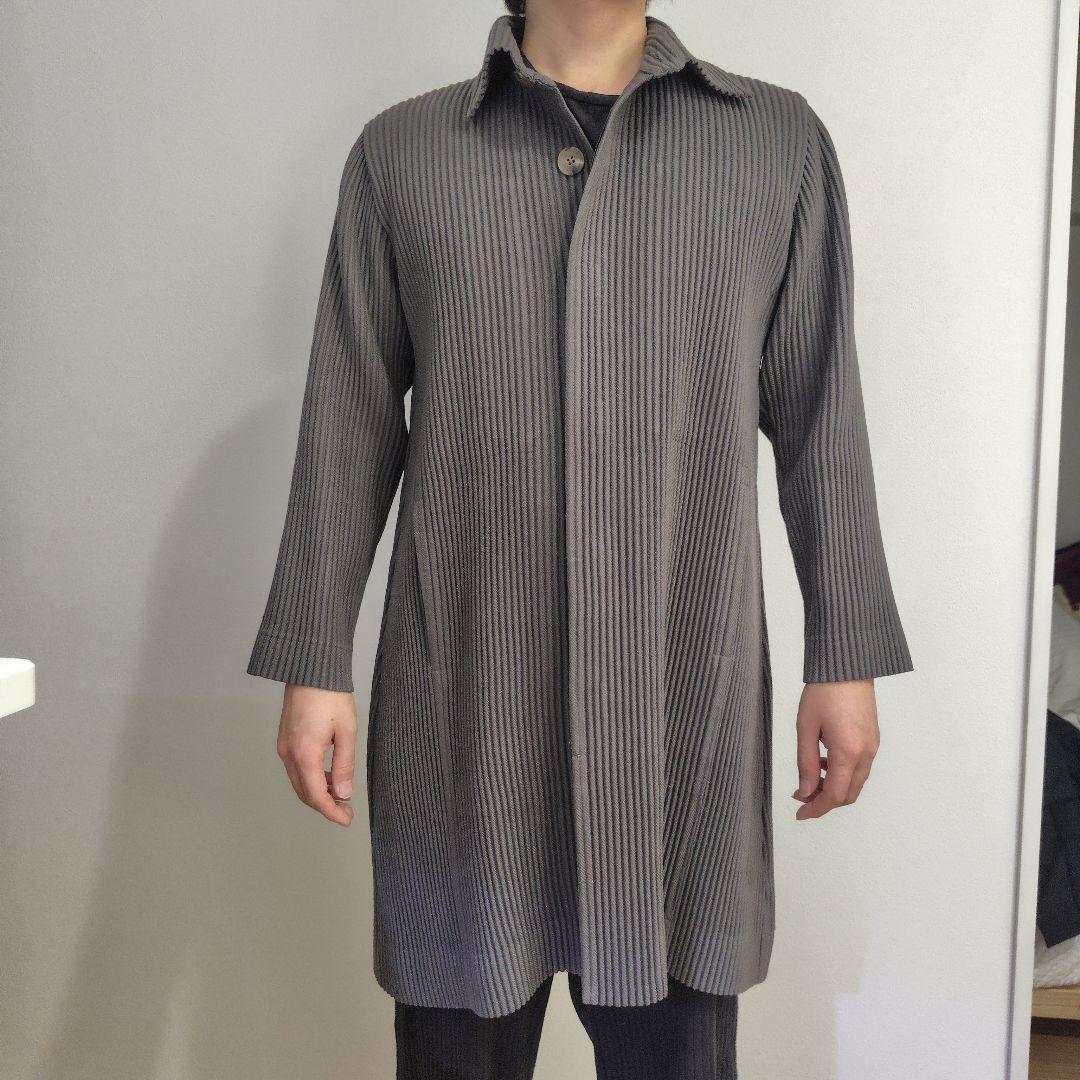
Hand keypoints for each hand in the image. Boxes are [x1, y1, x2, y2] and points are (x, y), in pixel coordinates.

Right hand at [276, 684, 356, 826]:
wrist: (311, 669)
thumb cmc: (331, 695)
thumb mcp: (347, 730)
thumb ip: (344, 764)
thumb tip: (343, 793)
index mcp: (305, 753)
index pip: (315, 795)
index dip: (331, 812)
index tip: (347, 820)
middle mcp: (289, 754)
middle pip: (304, 792)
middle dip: (325, 806)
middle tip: (346, 812)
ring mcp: (284, 747)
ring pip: (299, 782)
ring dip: (318, 792)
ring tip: (340, 795)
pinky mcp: (285, 739)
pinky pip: (296, 768)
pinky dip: (311, 778)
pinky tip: (328, 776)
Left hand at [792, 679, 878, 819]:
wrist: (848, 666)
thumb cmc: (824, 691)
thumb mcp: (806, 728)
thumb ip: (806, 763)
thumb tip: (805, 791)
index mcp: (848, 752)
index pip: (835, 795)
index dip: (817, 809)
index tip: (801, 814)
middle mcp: (866, 753)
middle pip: (849, 794)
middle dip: (826, 801)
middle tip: (802, 797)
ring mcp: (873, 746)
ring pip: (856, 782)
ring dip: (835, 787)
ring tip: (810, 776)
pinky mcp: (873, 739)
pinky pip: (860, 767)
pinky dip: (843, 774)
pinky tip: (824, 761)